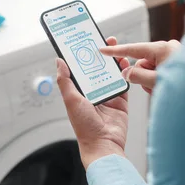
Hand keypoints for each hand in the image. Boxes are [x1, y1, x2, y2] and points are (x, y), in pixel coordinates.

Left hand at [56, 37, 130, 169]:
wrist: (104, 144)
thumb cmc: (85, 127)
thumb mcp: (71, 100)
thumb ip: (65, 81)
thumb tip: (59, 61)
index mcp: (80, 92)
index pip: (81, 69)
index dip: (83, 55)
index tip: (86, 42)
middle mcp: (93, 93)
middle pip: (98, 68)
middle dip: (102, 54)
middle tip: (105, 40)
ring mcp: (108, 96)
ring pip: (112, 73)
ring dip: (114, 61)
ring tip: (116, 49)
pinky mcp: (121, 101)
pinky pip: (124, 84)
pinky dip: (126, 74)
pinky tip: (126, 64)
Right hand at [100, 40, 180, 94]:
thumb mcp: (157, 82)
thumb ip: (138, 76)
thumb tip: (128, 72)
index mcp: (162, 49)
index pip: (133, 49)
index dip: (116, 51)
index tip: (103, 49)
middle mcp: (168, 49)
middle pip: (142, 62)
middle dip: (144, 77)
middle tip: (153, 86)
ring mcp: (174, 56)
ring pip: (151, 69)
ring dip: (153, 82)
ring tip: (164, 89)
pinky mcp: (178, 63)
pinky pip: (160, 72)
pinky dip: (160, 81)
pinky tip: (169, 88)